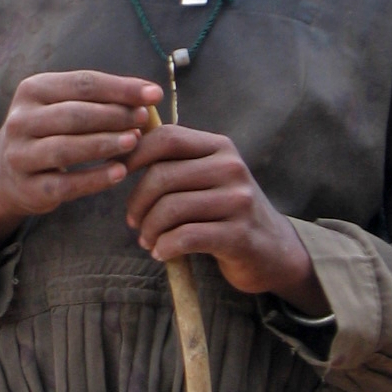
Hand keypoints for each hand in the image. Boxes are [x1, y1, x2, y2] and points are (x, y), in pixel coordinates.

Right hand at [0, 71, 163, 261]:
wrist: (8, 171)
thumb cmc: (50, 130)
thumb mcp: (64, 105)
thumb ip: (100, 100)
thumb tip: (149, 96)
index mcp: (33, 90)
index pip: (82, 84)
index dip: (120, 88)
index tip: (153, 94)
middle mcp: (21, 120)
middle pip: (73, 115)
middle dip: (114, 116)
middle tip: (144, 119)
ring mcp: (20, 155)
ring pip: (66, 148)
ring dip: (104, 144)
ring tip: (134, 141)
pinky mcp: (28, 187)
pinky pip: (65, 184)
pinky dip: (95, 178)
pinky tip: (119, 172)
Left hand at [124, 125, 328, 314]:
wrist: (273, 250)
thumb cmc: (227, 211)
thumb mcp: (209, 177)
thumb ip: (176, 162)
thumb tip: (124, 149)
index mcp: (220, 147)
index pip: (167, 138)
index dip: (135, 154)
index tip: (118, 174)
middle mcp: (231, 168)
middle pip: (162, 175)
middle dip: (137, 202)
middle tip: (134, 222)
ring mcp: (238, 201)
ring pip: (170, 208)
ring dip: (149, 229)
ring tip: (148, 240)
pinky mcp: (239, 235)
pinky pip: (185, 237)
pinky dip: (165, 247)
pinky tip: (162, 253)